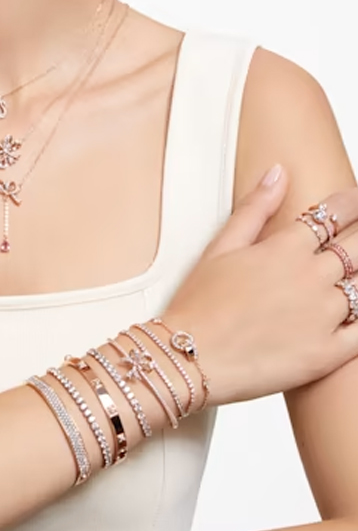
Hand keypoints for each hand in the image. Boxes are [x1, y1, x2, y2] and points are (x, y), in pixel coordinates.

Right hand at [162, 166, 357, 407]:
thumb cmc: (199, 304)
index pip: (332, 214)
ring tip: (349, 274)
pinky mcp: (329, 353)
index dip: (350, 203)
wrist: (189, 357)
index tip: (354, 198)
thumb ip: (255, 208)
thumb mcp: (220, 247)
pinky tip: (354, 312)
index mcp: (285, 249)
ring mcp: (324, 316)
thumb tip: (278, 173)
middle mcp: (312, 278)